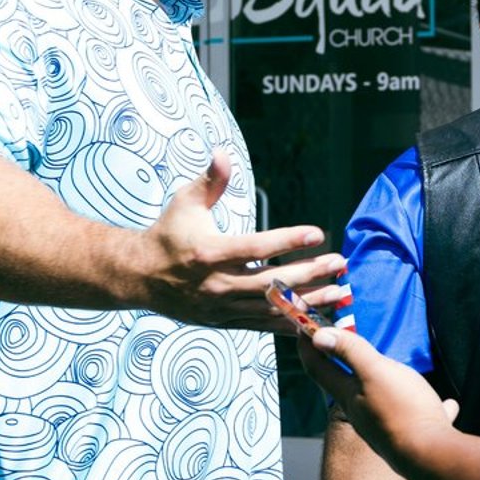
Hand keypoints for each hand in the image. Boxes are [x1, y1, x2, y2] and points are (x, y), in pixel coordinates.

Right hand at [135, 153, 346, 330]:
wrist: (140, 277)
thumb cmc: (168, 233)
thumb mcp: (185, 202)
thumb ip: (209, 180)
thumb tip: (222, 153)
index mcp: (209, 252)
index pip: (257, 247)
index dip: (289, 240)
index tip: (318, 233)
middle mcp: (217, 283)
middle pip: (272, 282)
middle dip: (311, 273)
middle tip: (339, 263)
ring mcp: (221, 307)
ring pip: (272, 308)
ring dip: (308, 301)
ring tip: (339, 291)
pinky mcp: (223, 321)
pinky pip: (262, 326)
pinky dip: (289, 324)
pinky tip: (315, 318)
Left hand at [300, 319, 457, 474]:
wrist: (431, 459)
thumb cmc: (402, 411)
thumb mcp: (375, 372)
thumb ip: (350, 352)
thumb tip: (317, 335)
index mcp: (349, 397)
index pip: (318, 368)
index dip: (307, 346)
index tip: (302, 327)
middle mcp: (361, 415)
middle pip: (346, 386)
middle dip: (341, 364)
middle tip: (343, 343)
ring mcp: (384, 429)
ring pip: (380, 403)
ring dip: (382, 386)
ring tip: (392, 372)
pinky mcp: (410, 439)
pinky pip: (419, 418)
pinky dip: (428, 408)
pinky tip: (448, 405)